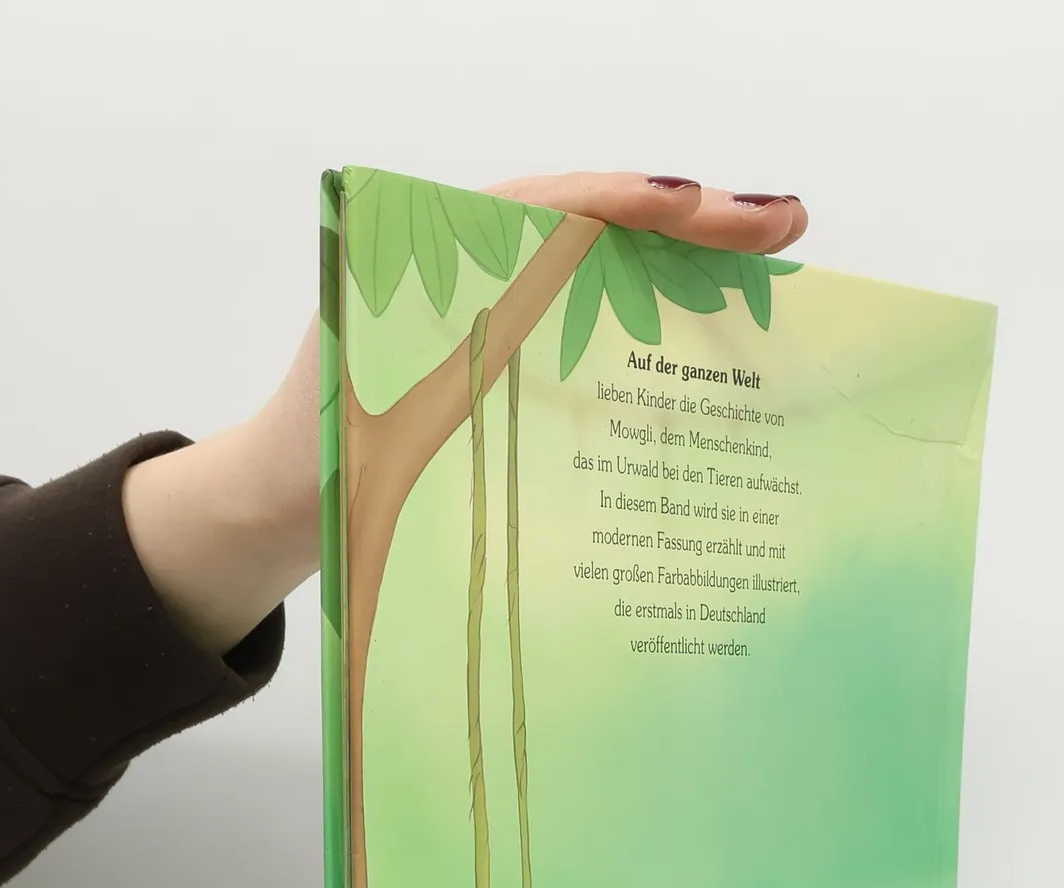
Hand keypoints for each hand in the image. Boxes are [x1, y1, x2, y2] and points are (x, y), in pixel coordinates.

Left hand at [122, 173, 807, 656]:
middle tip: (786, 225)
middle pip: (601, 225)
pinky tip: (715, 352)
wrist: (277, 507)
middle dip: (695, 222)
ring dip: (688, 273)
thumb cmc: (320, 450)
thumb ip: (455, 334)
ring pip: (607, 275)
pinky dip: (655, 336)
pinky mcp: (508, 365)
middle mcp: (478, 266)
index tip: (729, 211)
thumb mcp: (383, 384)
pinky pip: (591, 332)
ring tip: (770, 275)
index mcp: (443, 250)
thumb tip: (550, 290)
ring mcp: (499, 315)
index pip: (564, 205)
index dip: (653, 205)